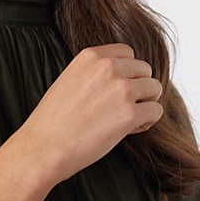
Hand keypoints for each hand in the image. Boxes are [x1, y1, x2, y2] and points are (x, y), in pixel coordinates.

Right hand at [19, 43, 163, 185]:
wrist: (43, 148)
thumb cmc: (52, 122)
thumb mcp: (69, 81)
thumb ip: (94, 73)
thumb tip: (121, 79)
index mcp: (91, 56)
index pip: (127, 52)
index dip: (127, 72)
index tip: (117, 89)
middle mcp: (108, 67)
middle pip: (144, 70)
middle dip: (138, 88)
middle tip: (122, 108)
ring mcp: (121, 89)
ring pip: (154, 88)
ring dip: (146, 104)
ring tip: (128, 119)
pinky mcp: (130, 114)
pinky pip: (156, 111)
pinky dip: (148, 122)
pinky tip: (131, 130)